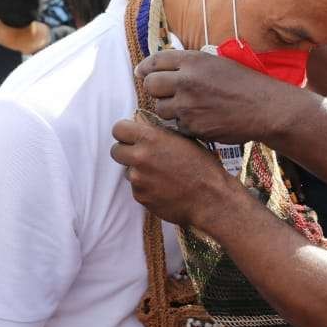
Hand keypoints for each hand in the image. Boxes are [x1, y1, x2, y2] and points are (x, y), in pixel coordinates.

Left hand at [110, 114, 231, 228]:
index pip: (118, 128)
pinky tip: (164, 187)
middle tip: (141, 155)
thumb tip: (145, 130)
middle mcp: (140, 157)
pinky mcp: (140, 196)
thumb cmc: (203, 167)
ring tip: (161, 175)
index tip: (131, 136)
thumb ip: (160, 134)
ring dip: (138, 171)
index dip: (125, 132)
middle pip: (115, 150)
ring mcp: (138, 179)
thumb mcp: (184, 140)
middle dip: (126, 151)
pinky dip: (146, 187)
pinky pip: (136, 188)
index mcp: (151, 138)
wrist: (210, 198)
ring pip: (127, 170)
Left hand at [136, 49, 293, 144]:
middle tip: (165, 93)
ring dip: (169, 109)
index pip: (155, 61)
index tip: (141, 73)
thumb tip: (165, 68)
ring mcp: (188, 105)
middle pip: (151, 85)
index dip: (145, 68)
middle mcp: (186, 80)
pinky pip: (176, 125)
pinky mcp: (192, 125)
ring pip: (160, 108)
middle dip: (155, 90)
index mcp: (193, 61)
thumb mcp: (217, 63)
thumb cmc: (245, 84)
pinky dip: (184, 124)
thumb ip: (191, 65)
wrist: (264, 108)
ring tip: (188, 107)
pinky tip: (200, 119)